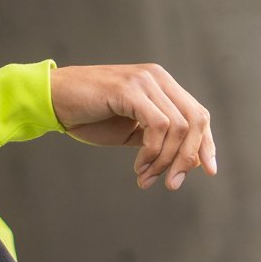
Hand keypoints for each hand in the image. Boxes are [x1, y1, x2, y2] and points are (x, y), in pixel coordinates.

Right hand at [48, 63, 217, 190]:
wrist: (52, 100)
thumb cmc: (90, 116)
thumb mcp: (131, 131)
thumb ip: (159, 139)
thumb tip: (191, 161)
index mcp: (162, 85)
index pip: (198, 114)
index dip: (206, 143)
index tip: (208, 170)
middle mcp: (157, 78)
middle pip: (196, 120)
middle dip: (189, 156)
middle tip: (173, 183)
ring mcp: (145, 81)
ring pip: (179, 127)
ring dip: (164, 160)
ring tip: (146, 177)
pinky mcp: (130, 90)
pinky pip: (158, 126)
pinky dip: (152, 152)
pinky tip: (138, 167)